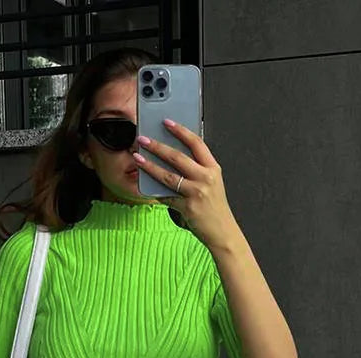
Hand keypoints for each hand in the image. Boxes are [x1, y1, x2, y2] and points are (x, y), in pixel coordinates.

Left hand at [133, 119, 238, 249]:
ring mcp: (197, 193)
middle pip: (178, 157)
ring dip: (150, 165)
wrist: (222, 232)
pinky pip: (166, 196)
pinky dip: (155, 191)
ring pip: (168, 175)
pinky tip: (144, 184)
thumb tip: (172, 157)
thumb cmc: (215, 207)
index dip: (180, 130)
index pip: (196, 143)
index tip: (166, 122)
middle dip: (157, 146)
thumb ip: (197, 169)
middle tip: (143, 139)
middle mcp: (206, 178)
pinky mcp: (187, 207)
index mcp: (213, 168)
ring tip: (137, 158)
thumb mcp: (211, 183)